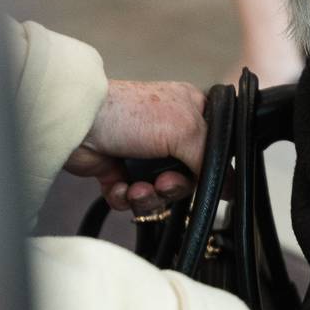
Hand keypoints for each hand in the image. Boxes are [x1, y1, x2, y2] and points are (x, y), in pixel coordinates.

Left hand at [62, 80, 206, 214]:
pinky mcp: (120, 170)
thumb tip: (231, 185)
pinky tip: (119, 186)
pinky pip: (133, 197)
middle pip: (187, 176)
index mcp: (191, 113)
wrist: (78, 126)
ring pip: (160, 191)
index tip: (202, 180)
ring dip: (149, 196)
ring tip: (137, 188)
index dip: (208, 168)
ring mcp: (143, 153)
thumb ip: (210, 159)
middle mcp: (169, 132)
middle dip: (173, 186)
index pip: (213, 147)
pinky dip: (126, 197)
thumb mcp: (185, 130)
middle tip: (162, 182)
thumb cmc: (129, 113)